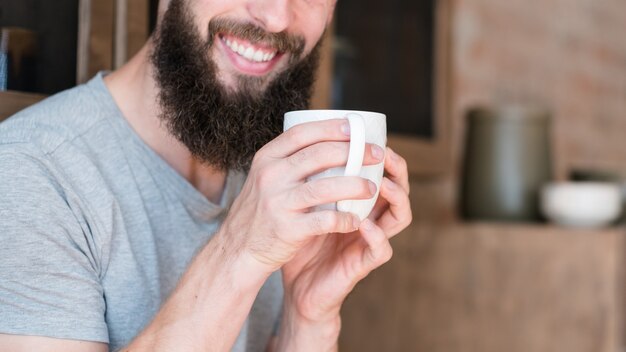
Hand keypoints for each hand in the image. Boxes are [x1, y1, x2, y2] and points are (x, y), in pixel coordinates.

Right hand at [220, 119, 383, 272]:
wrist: (238, 249)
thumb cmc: (260, 210)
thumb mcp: (265, 177)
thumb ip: (289, 160)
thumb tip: (328, 140)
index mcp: (266, 159)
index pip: (301, 133)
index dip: (330, 127)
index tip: (354, 127)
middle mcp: (271, 176)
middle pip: (318, 155)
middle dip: (353, 151)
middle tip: (376, 154)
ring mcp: (278, 202)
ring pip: (325, 187)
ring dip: (355, 185)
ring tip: (372, 187)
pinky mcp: (287, 229)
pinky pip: (324, 220)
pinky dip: (344, 219)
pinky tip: (357, 219)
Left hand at [276, 147, 411, 344]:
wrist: (295, 285)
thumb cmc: (301, 241)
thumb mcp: (304, 205)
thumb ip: (309, 181)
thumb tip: (297, 141)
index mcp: (359, 202)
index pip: (381, 173)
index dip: (381, 155)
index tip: (368, 136)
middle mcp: (371, 218)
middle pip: (399, 189)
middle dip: (397, 170)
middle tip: (384, 155)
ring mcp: (369, 241)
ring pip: (401, 217)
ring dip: (396, 198)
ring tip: (381, 184)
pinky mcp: (363, 264)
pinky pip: (382, 249)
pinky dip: (377, 235)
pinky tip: (364, 224)